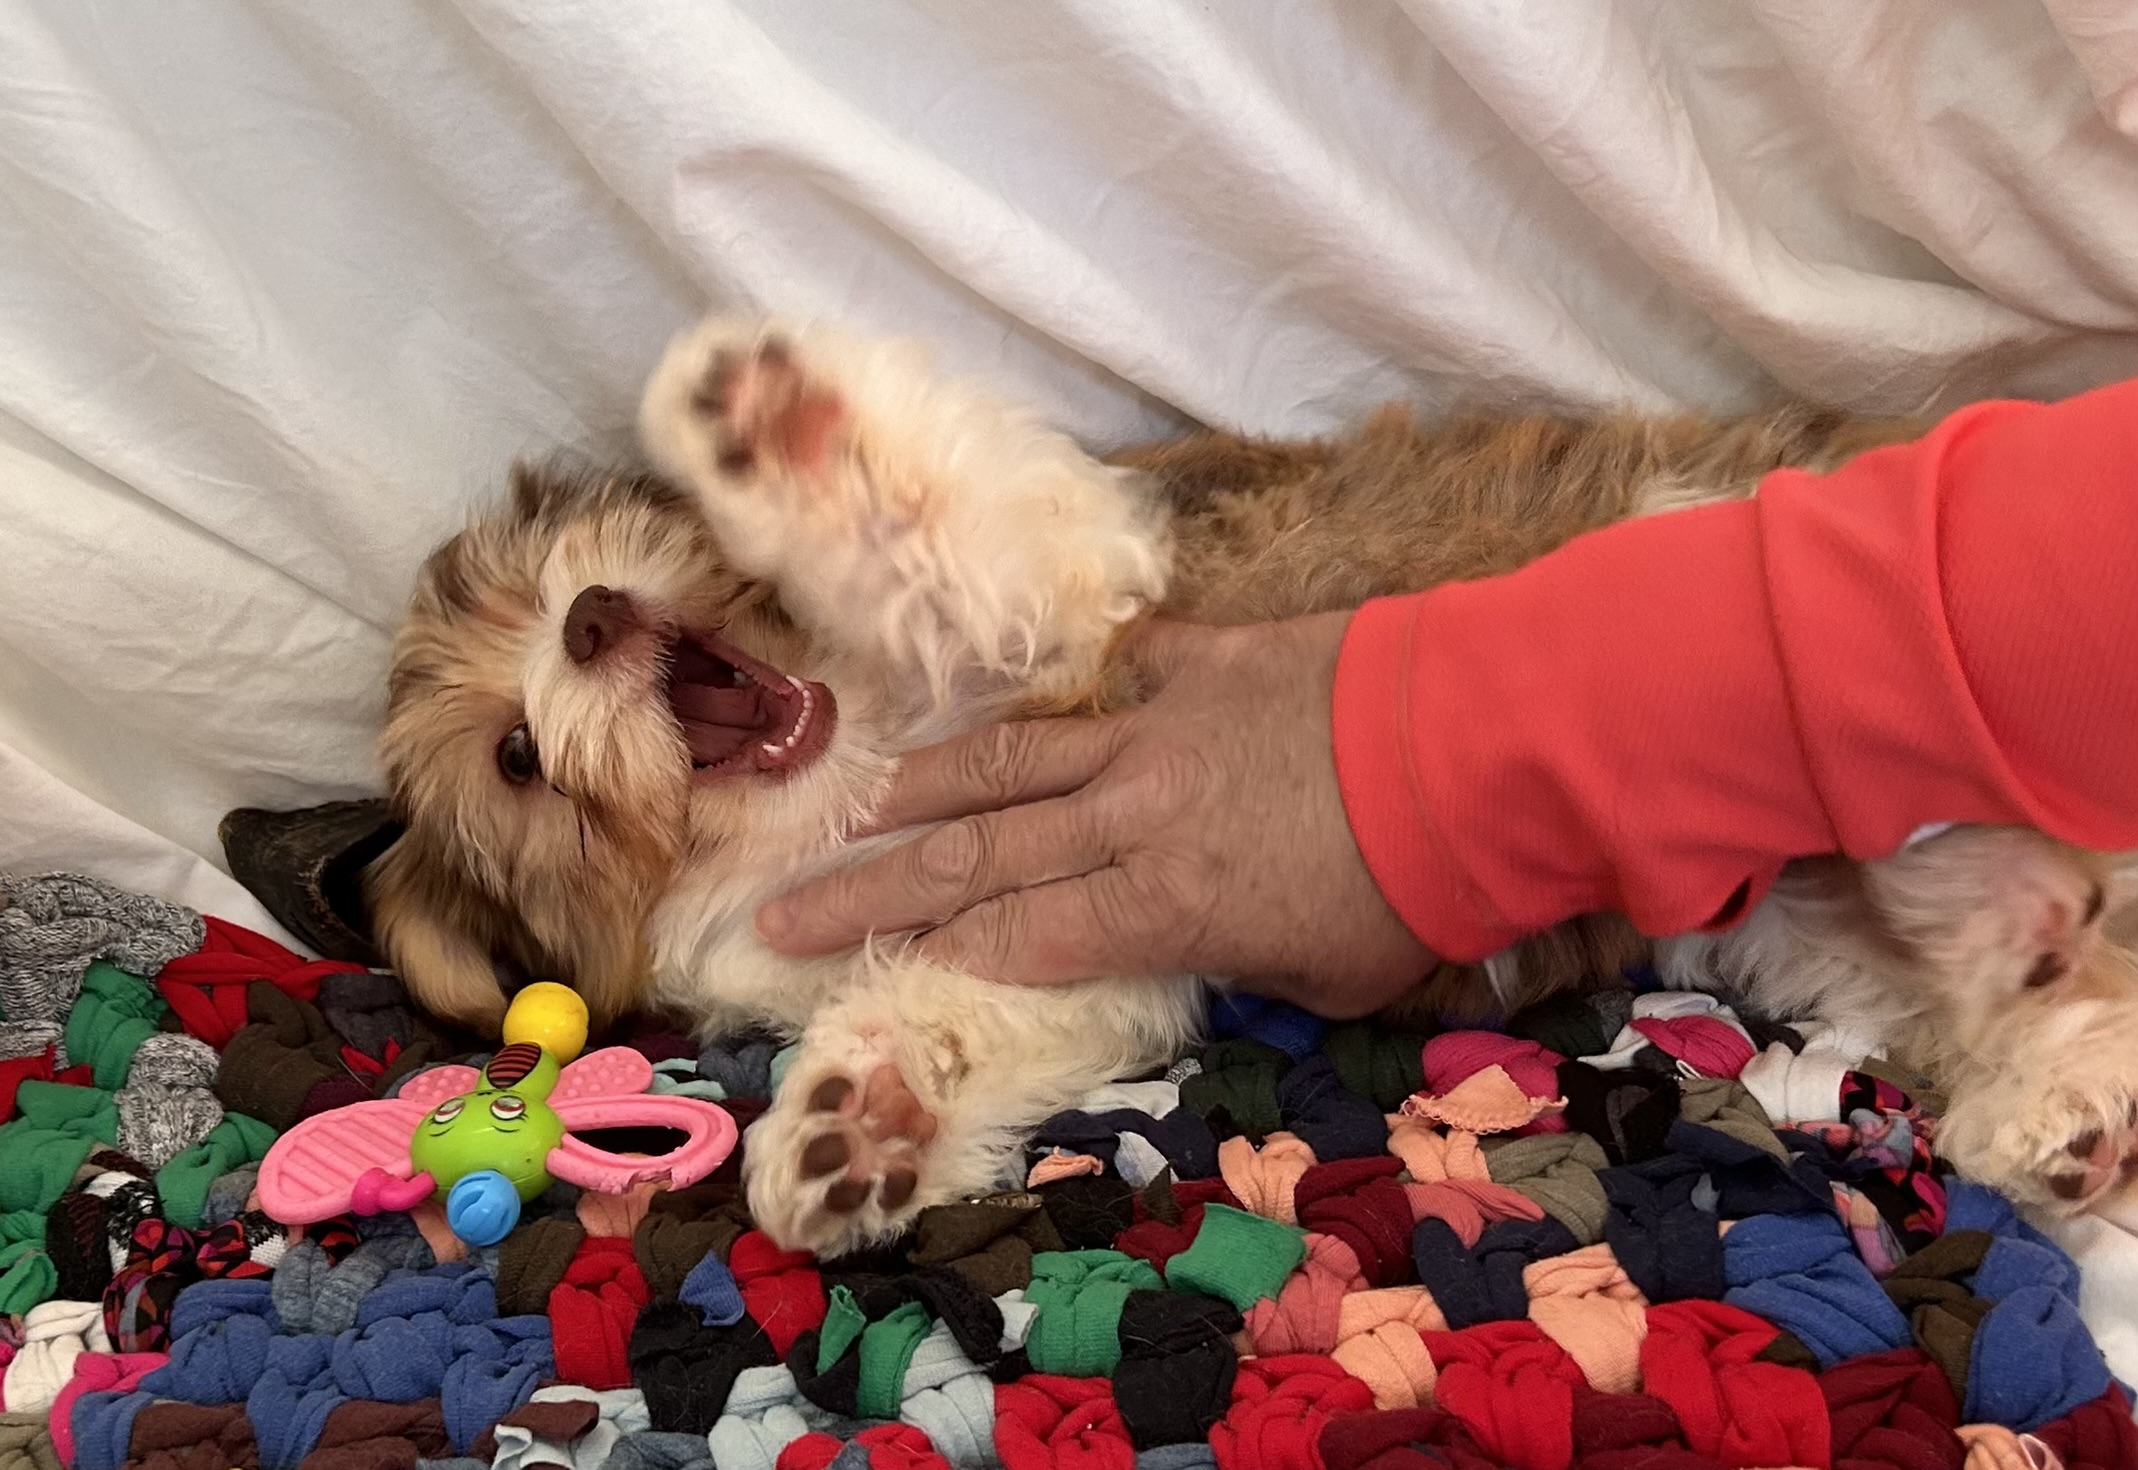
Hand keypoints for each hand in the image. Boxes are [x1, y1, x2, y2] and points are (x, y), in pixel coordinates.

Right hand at [754, 613, 1434, 1017]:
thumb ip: (1246, 964)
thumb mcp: (1328, 978)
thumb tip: (1216, 943)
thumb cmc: (1417, 888)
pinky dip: (1077, 689)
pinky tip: (1028, 695)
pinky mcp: (1207, 657)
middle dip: (869, 887)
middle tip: (782, 907)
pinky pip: (1120, 671)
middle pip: (975, 855)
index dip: (924, 950)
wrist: (1483, 746)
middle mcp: (1132, 814)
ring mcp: (1160, 726)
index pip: (1012, 933)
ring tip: (864, 801)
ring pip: (1016, 756)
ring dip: (933, 784)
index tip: (848, 963)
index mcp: (1160, 903)